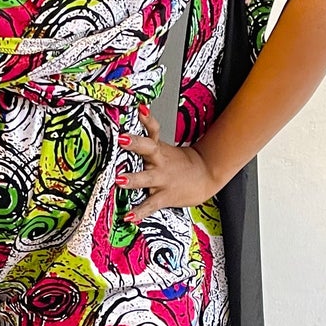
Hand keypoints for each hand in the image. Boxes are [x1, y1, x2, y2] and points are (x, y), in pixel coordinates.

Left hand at [115, 103, 220, 222]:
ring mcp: (162, 179)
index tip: (140, 109)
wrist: (205, 177)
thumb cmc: (178, 163)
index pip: (153, 129)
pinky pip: (150, 205)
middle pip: (148, 148)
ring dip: (133, 179)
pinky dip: (139, 212)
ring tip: (120, 180)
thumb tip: (135, 116)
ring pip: (146, 178)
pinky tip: (129, 216)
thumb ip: (147, 138)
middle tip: (122, 139)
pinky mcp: (164, 196)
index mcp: (159, 149)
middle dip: (135, 143)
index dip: (147, 119)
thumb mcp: (163, 148)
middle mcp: (159, 161)